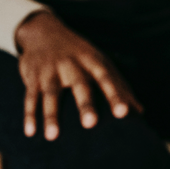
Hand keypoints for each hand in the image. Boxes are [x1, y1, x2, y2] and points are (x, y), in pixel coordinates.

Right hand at [14, 12, 142, 140]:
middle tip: (91, 124)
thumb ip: (120, 87)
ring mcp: (50, 70)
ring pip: (50, 93)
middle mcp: (72, 64)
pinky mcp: (32, 77)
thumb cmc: (81, 54)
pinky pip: (30, 96)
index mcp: (93, 61)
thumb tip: (140, 112)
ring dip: (51, 115)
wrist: (44, 32)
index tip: (124, 113)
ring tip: (53, 137)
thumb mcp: (102, 63)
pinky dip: (29, 114)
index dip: (116, 95)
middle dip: (85, 104)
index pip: (107, 78)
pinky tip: (30, 132)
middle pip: (80, 85)